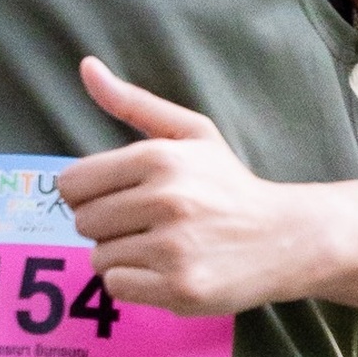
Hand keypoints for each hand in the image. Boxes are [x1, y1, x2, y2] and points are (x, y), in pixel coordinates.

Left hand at [55, 60, 324, 313]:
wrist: (285, 238)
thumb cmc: (229, 185)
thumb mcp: (190, 133)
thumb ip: (133, 103)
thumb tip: (87, 67)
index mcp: (160, 157)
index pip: (72, 183)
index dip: (88, 194)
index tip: (118, 197)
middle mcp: (166, 199)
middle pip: (83, 222)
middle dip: (107, 226)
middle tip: (146, 224)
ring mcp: (173, 248)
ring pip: (98, 257)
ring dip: (122, 256)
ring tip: (161, 247)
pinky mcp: (179, 288)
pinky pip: (116, 287)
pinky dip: (134, 283)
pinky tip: (165, 270)